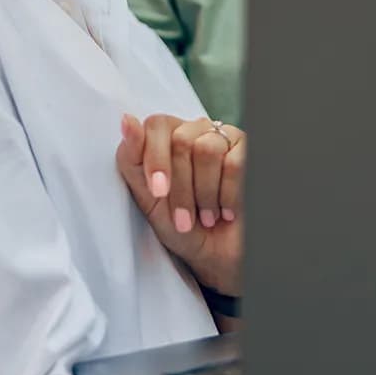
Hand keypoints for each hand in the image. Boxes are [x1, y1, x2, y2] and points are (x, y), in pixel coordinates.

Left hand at [116, 113, 244, 294]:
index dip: (156, 159)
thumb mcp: (147, 196)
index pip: (157, 125)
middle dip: (180, 187)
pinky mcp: (248, 152)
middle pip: (181, 141)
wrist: (214, 254)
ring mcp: (224, 139)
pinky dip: (227, 196)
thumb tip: (127, 120)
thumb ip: (132, 158)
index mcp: (167, 137)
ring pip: (207, 150)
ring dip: (204, 194)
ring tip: (206, 215)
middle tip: (183, 217)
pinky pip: (233, 164)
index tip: (158, 192)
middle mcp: (195, 131)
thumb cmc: (180, 224)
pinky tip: (226, 211)